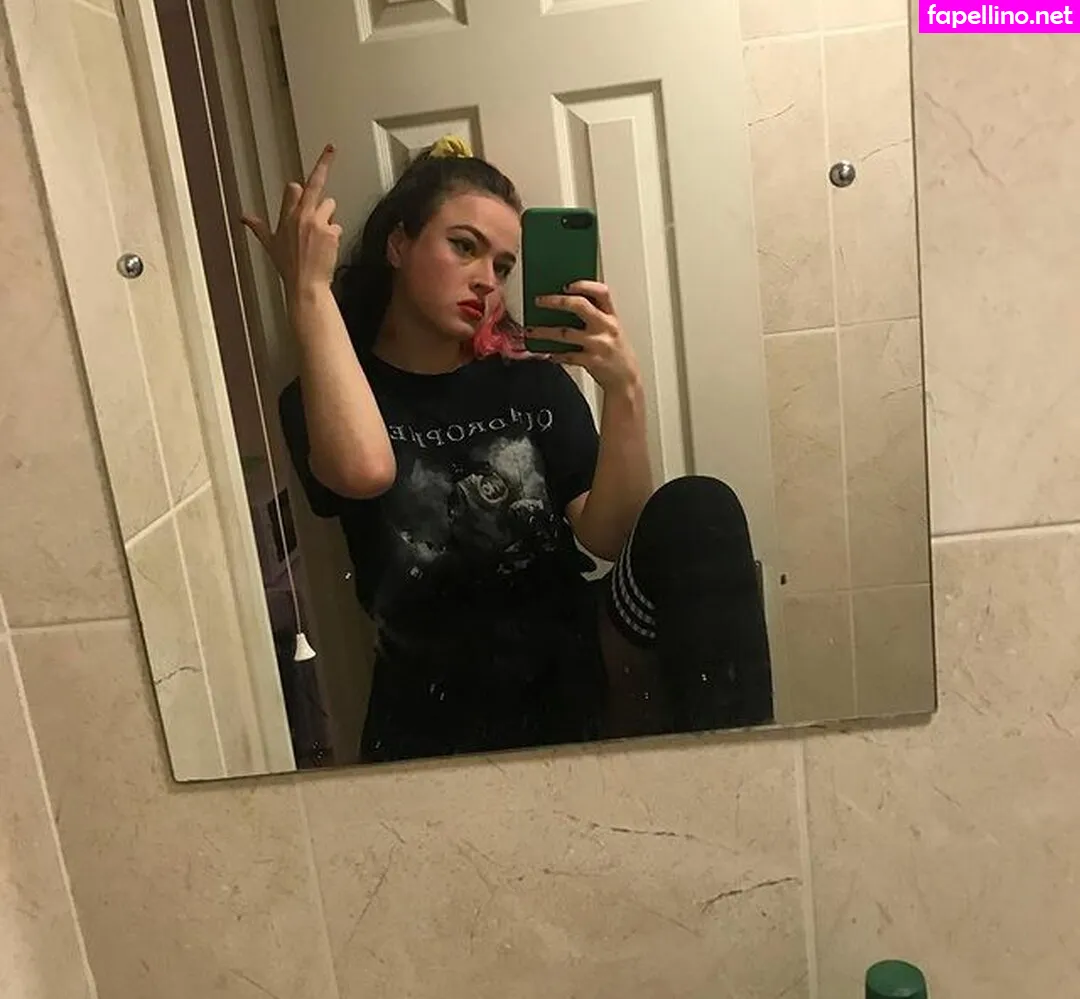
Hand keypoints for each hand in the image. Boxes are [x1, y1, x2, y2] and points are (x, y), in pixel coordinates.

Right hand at [241, 144, 341, 300]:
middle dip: (323, 163)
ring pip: (330, 205)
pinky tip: (326, 248)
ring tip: (319, 237)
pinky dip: (334, 235)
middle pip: (314, 184)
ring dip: (328, 216)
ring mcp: (316, 222)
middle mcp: (300, 216)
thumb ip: (258, 227)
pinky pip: (338, 225)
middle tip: (330, 149)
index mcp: (286, 217)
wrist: (305, 285)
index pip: (293, 189)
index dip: (300, 185)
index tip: (308, 165)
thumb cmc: (289, 267)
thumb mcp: (270, 245)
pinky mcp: (330, 231)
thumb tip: (242, 217)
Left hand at [529, 281, 640, 392]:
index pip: (601, 292)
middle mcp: (606, 327)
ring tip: (531, 331)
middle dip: (556, 301)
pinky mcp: (591, 361)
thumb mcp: (612, 329)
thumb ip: (596, 316)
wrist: (626, 379)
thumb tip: (566, 304)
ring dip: (544, 331)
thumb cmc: (617, 352)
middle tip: (539, 301)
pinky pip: (567, 356)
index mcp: (611, 316)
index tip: (566, 284)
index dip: (584, 285)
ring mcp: (598, 344)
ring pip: (565, 333)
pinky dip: (555, 355)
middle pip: (579, 306)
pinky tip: (548, 354)